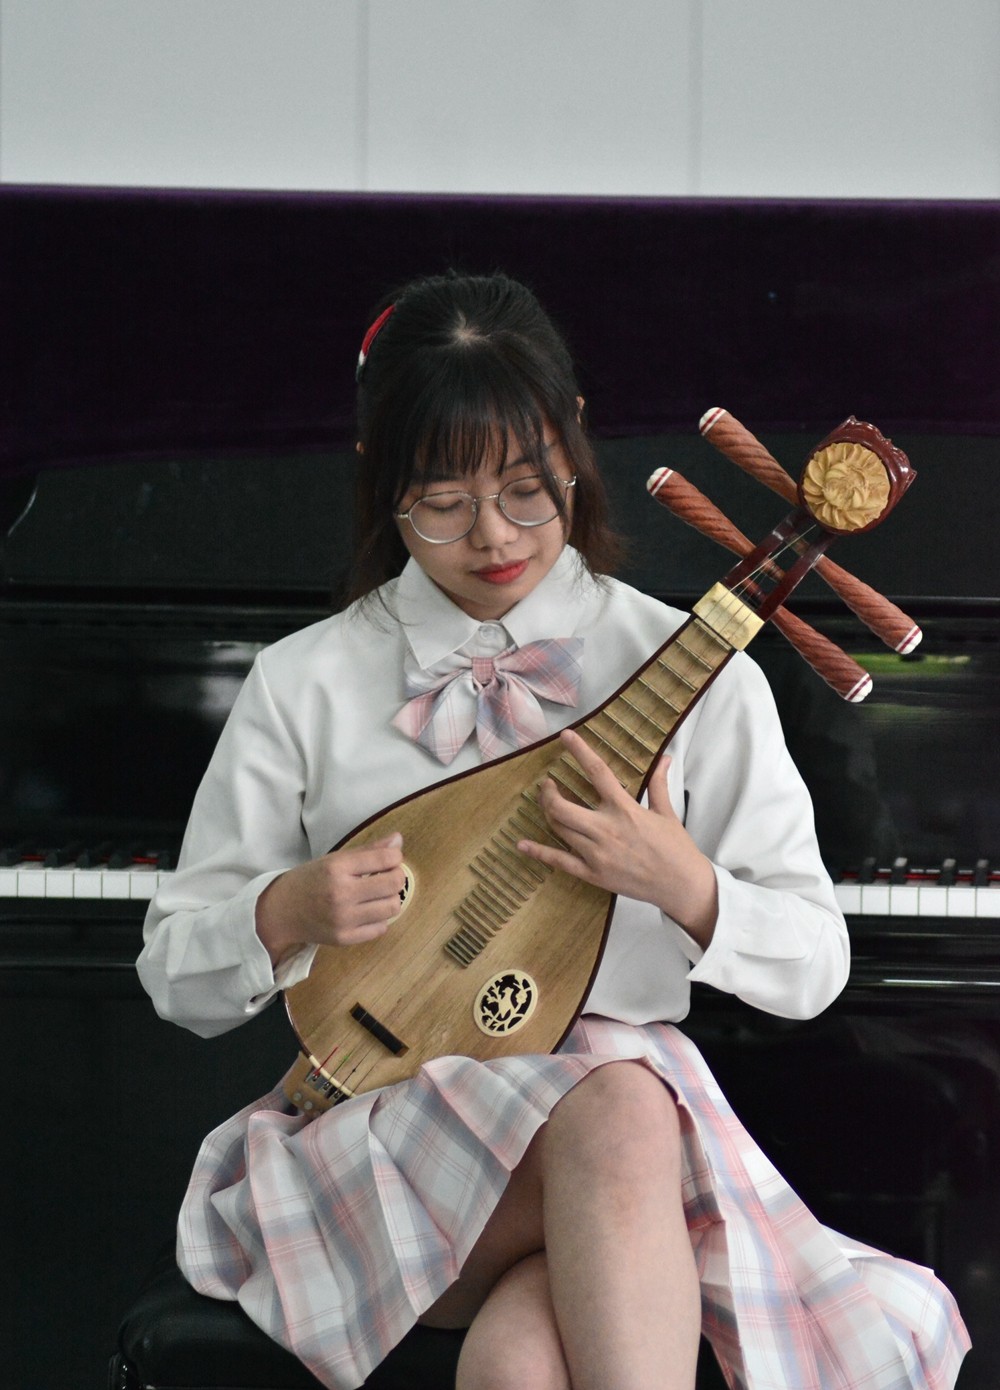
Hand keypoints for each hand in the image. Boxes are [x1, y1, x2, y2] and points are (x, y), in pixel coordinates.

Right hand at [256, 833, 405, 962]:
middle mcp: (340, 894)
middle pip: (394, 883)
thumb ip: (368, 850)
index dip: (395, 857)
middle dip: (396, 877)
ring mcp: (342, 919)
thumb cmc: (311, 880)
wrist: (282, 912)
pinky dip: (379, 919)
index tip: (389, 859)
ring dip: (390, 899)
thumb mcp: (335, 859)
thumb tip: (398, 840)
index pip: (385, 859)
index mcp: (336, 868)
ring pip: (392, 907)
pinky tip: (366, 912)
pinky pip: (381, 928)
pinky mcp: (344, 939)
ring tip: (377, 895)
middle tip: (386, 876)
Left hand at [517, 729, 717, 944]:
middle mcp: (606, 829)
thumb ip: (659, 784)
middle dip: (548, 793)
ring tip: (547, 803)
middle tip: (547, 784)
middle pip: (563, 806)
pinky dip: (539, 852)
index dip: (580, 751)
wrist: (682, 886)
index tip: (565, 736)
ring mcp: (597, 853)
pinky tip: (522, 844)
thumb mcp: (667, 812)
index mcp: (625, 809)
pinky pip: (560, 861)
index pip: (597, 772)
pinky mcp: (593, 874)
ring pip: (559, 828)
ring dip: (548, 813)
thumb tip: (665, 758)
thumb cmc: (676, 849)